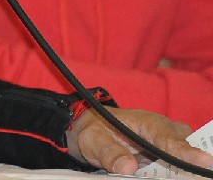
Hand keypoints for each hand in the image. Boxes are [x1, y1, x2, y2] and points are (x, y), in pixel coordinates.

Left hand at [67, 106, 212, 174]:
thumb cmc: (95, 131)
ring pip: (184, 159)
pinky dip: (176, 174)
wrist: (94, 131)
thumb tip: (127, 168)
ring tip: (189, 177)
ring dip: (184, 170)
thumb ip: (109, 152)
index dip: (187, 152)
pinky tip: (173, 177)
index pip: (170, 138)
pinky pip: (176, 168)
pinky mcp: (165, 158)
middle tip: (200, 175)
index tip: (206, 162)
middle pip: (185, 148)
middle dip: (192, 162)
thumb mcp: (94, 140)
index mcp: (147, 123)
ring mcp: (167, 146)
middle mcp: (163, 132)